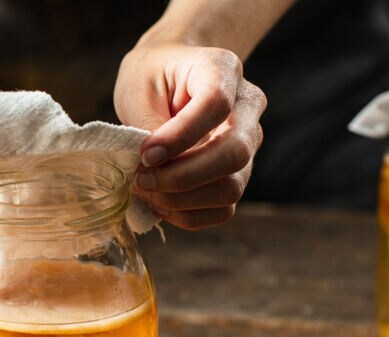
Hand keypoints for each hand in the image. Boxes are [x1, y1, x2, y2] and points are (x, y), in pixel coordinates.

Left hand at [115, 43, 265, 229]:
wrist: (171, 76)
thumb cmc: (153, 75)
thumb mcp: (139, 87)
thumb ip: (150, 126)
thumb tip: (154, 170)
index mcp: (223, 69)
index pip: (216, 105)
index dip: (180, 137)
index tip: (145, 154)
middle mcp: (247, 106)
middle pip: (235, 153)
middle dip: (182, 177)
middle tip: (141, 181)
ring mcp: (249, 142)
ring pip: (233, 187)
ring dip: (183, 200)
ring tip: (146, 191)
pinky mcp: (239, 172)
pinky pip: (224, 208)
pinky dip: (189, 215)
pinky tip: (160, 204)